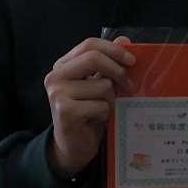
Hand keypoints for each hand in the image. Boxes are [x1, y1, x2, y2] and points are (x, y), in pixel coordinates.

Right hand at [44, 37, 134, 179]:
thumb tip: (125, 40)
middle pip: (94, 58)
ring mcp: (58, 93)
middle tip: (129, 85)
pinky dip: (105, 114)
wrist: (72, 147)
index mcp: (62, 66)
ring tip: (103, 109)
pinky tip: (96, 120)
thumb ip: (108, 63)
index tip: (132, 60)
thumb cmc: (88, 114)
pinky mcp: (65, 112)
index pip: (89, 44)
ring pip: (103, 85)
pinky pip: (101, 105)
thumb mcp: (98, 85)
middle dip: (118, 70)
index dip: (113, 49)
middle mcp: (55, 76)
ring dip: (111, 99)